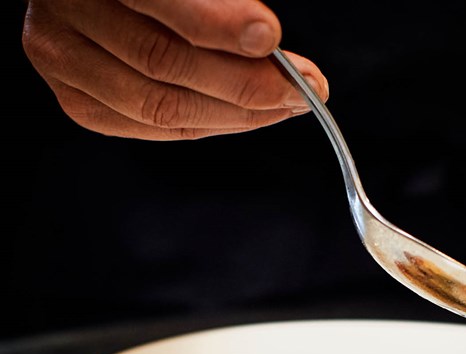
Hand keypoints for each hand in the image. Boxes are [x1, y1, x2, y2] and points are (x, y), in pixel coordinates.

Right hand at [22, 0, 328, 139]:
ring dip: (234, 113)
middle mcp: (67, 11)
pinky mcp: (78, 101)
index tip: (270, 39)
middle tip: (300, 87)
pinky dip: (206, 125)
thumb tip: (266, 43)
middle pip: (162, 61)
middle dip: (244, 81)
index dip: (218, 25)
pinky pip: (149, 128)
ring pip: (158, 106)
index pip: (158, 2)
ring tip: (284, 105)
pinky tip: (244, 116)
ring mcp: (63, 61)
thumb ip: (218, 3)